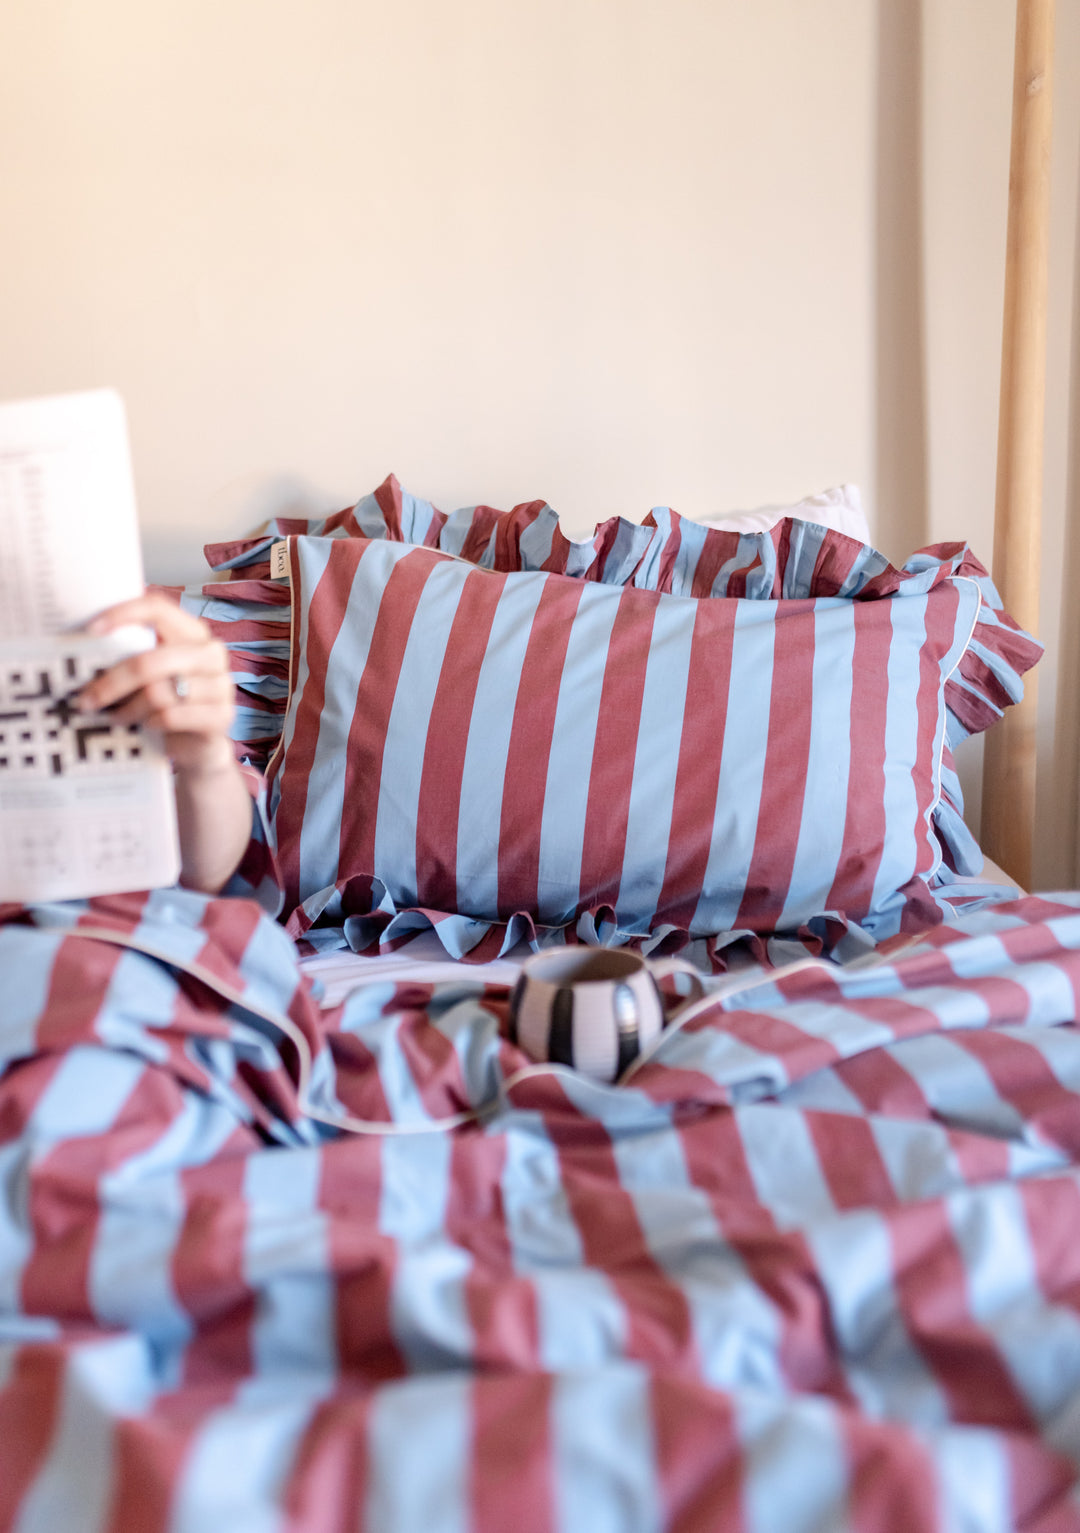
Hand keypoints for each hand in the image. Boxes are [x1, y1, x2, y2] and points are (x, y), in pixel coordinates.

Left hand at [77, 593, 235, 777]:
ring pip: (158, 693)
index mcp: (192, 631)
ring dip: (128, 709)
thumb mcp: (151, 673)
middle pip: (151, 660)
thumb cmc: (168, 702)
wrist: (199, 744)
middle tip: (85, 699)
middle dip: (112, 682)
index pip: (158, 608)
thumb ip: (131, 653)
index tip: (91, 629)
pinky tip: (146, 727)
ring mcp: (220, 684)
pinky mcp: (222, 715)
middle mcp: (211, 652)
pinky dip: (151, 724)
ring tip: (113, 717)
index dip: (123, 614)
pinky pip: (172, 717)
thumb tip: (83, 646)